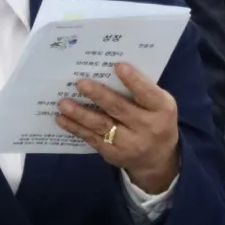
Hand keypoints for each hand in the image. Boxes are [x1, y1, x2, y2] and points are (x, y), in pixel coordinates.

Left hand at [55, 62, 180, 194]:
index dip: (134, 81)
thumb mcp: (157, 105)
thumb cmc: (154, 119)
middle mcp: (148, 127)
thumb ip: (140, 90)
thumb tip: (106, 68)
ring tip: (63, 103)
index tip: (118, 66)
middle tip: (80, 83)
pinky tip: (61, 118)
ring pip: (102, 125)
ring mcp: (130, 143)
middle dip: (99, 95)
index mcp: (162, 109)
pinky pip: (91, 138)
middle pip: (120, 109)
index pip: (148, 94)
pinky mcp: (114, 154)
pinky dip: (75, 127)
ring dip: (80, 114)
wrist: (158, 158)